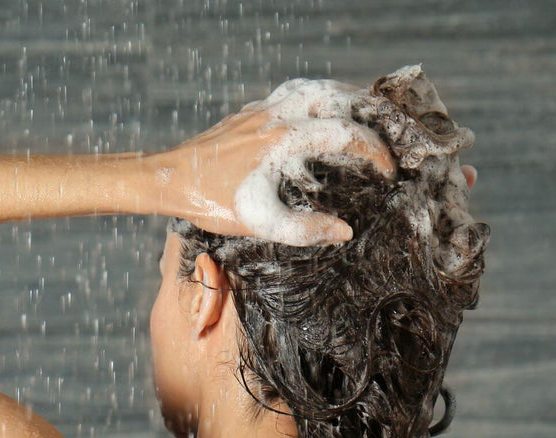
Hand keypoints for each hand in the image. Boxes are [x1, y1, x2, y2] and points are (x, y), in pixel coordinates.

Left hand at [148, 103, 397, 245]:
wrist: (168, 180)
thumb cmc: (211, 202)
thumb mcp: (260, 224)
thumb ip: (304, 229)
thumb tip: (344, 230)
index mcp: (284, 141)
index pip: (345, 134)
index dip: (374, 151)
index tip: (387, 171)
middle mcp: (274, 117)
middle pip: (334, 96)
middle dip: (365, 113)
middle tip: (383, 133)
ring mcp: (258, 111)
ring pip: (310, 88)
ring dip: (339, 99)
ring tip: (357, 118)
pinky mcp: (245, 114)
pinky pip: (287, 94)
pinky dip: (311, 100)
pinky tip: (312, 118)